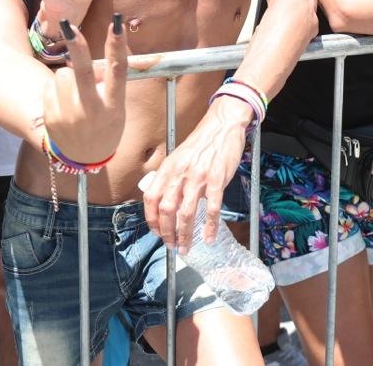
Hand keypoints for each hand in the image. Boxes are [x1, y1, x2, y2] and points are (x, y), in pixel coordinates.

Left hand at [40, 15, 128, 164]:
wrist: (84, 157)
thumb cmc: (105, 123)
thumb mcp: (116, 107)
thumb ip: (109, 82)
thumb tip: (98, 52)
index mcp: (113, 105)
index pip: (118, 71)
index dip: (117, 46)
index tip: (116, 24)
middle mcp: (92, 111)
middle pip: (82, 71)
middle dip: (77, 45)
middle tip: (68, 25)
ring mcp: (70, 116)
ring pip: (63, 74)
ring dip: (68, 75)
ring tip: (75, 93)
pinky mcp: (51, 118)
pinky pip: (50, 87)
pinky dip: (57, 89)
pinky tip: (64, 104)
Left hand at [142, 95, 253, 251]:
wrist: (222, 125)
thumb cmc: (201, 143)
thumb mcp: (179, 157)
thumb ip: (171, 177)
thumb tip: (166, 202)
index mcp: (168, 167)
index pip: (151, 198)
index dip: (151, 219)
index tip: (156, 232)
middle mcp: (180, 173)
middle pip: (166, 210)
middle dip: (167, 233)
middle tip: (172, 245)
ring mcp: (199, 176)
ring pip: (186, 213)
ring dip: (185, 235)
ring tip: (186, 247)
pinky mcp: (217, 178)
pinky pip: (212, 208)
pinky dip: (210, 227)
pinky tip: (209, 237)